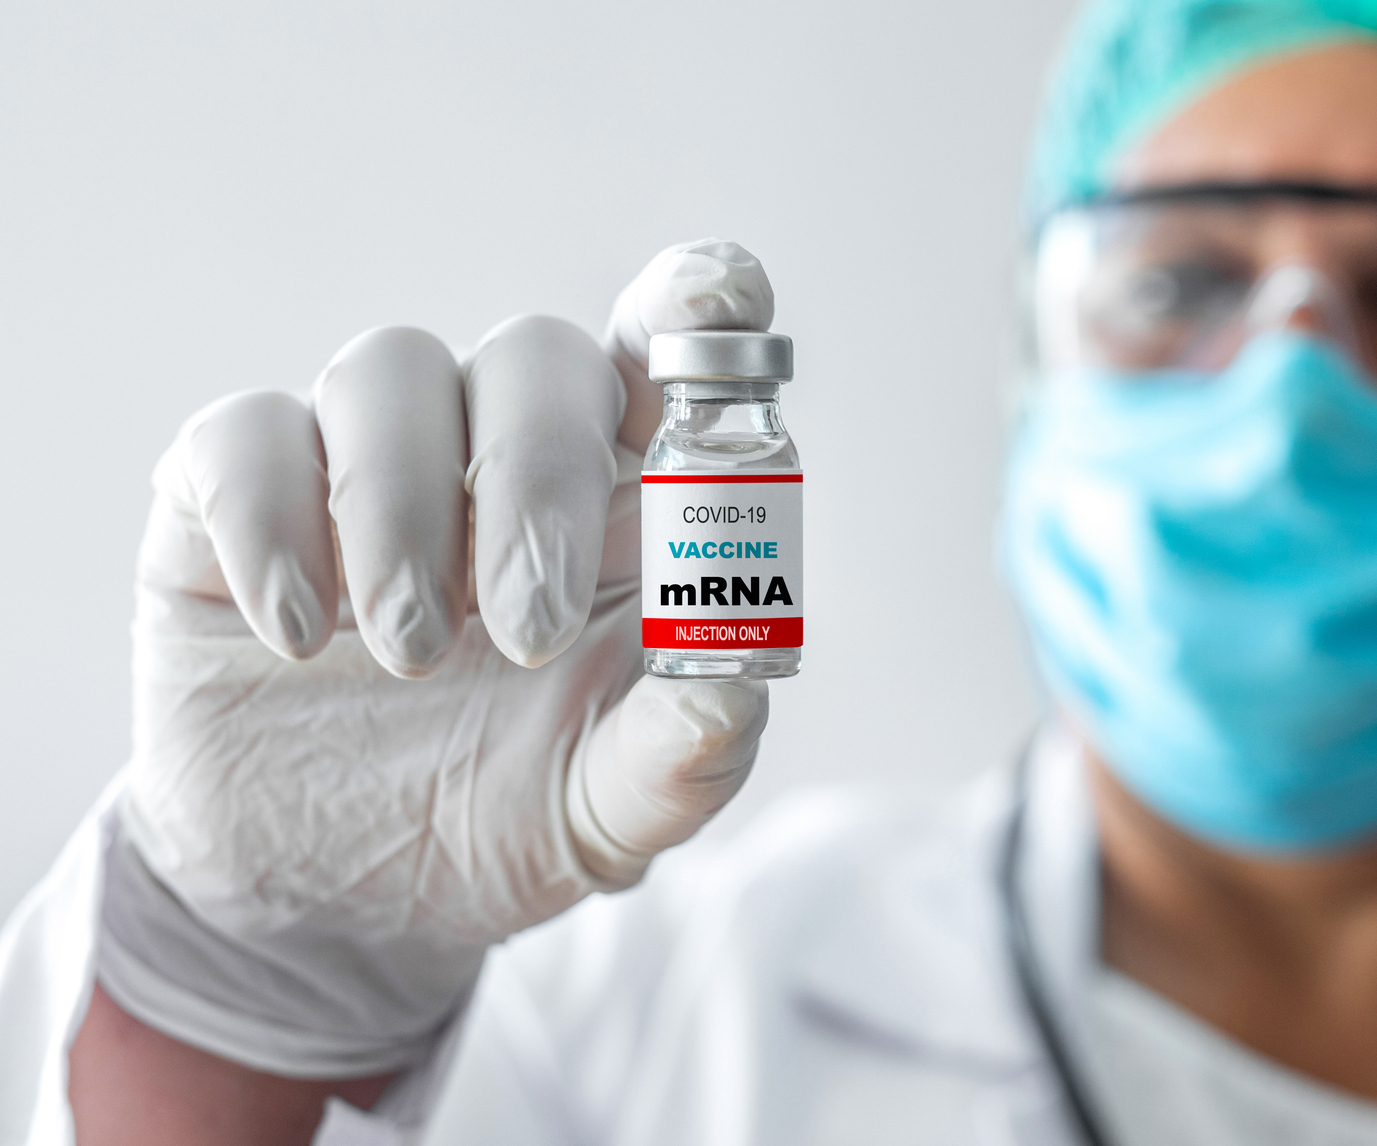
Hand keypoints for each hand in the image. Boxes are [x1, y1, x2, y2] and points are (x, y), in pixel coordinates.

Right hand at [98, 240, 777, 1075]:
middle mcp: (502, 451)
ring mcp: (368, 461)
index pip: (668, 353)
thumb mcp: (610, 812)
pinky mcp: (234, 496)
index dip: (695, 302)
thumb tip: (726, 697)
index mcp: (625, 500)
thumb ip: (681, 757)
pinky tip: (302, 634)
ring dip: (405, 508)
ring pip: (391, 370)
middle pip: (535, 355)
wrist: (336, 902)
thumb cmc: (506, 817)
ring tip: (412, 653)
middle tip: (529, 628)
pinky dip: (275, 524)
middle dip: (539, 478)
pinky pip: (245, 434)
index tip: (718, 304)